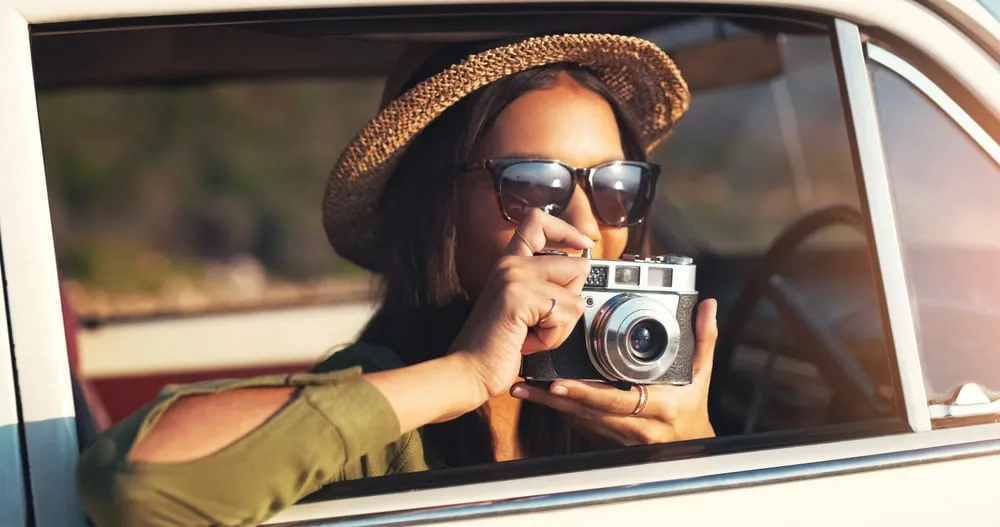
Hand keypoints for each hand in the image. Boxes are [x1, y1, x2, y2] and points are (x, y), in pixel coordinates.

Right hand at [451, 209, 593, 401]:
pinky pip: (565, 313)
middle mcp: (511, 263)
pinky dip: (552, 337)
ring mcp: (514, 277)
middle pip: (577, 264)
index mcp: (510, 261)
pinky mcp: (519, 296)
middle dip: (570, 302)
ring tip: (530, 333)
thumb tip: (581, 272)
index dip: (567, 229)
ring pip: (576, 294)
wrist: (470, 370)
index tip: (582, 243)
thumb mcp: (522, 308)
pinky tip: (526, 340)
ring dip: (560, 325)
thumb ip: (543, 286)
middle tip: (539, 322)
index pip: (539, 220)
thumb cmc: (497, 346)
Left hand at [510, 298, 718, 444]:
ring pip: (578, 420)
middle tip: (526, 382)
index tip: (558, 381)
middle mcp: (636, 426)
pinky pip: (580, 425)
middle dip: (554, 398)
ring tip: (523, 387)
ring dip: (550, 405)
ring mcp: (619, 437)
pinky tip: (538, 397)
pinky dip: (560, 411)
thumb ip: (703, 338)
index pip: (616, 401)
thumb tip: (708, 305)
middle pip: (587, 412)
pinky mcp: (608, 440)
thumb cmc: (693, 406)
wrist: (690, 447)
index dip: (585, 393)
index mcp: (658, 406)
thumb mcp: (702, 374)